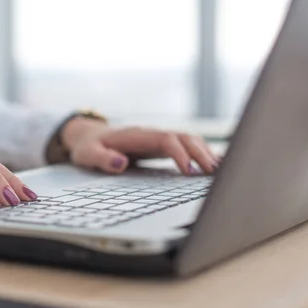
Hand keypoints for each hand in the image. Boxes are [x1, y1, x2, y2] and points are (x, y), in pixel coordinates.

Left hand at [61, 118, 219, 174]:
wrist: (89, 136)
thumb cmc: (88, 147)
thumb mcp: (87, 154)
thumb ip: (101, 158)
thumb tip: (120, 163)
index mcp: (136, 135)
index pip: (166, 140)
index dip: (180, 154)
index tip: (189, 172)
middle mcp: (151, 134)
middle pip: (184, 137)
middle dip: (201, 153)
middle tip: (215, 173)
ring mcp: (158, 139)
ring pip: (189, 140)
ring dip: (205, 153)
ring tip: (220, 172)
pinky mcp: (161, 147)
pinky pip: (186, 147)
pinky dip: (202, 154)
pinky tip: (215, 166)